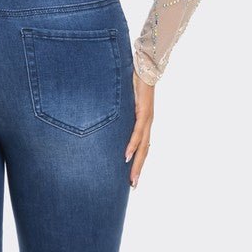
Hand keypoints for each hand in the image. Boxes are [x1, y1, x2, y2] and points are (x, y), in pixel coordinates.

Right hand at [125, 69, 153, 188]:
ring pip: (143, 146)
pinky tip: (127, 154)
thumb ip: (119, 108)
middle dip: (138, 169)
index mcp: (143, 121)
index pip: (142, 146)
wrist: (146, 65)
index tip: (131, 177)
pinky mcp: (144, 111)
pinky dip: (133, 144)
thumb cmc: (134, 79)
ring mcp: (147, 118)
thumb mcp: (124, 98)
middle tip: (133, 186)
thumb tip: (105, 115)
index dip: (137, 162)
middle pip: (144, 151)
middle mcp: (147, 122)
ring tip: (131, 178)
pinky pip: (138, 131)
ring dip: (136, 163)